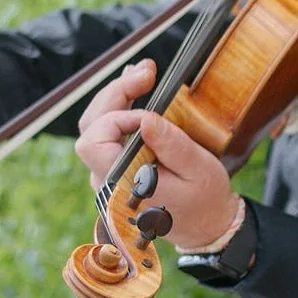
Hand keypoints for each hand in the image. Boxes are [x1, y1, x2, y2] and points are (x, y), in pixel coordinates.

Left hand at [75, 62, 242, 254]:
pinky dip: (121, 108)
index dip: (117, 117)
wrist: (206, 225)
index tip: (151, 113)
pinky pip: (108, 134)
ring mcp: (108, 175)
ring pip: (95, 126)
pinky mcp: (116, 168)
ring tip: (143, 75)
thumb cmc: (205, 199)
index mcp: (124, 186)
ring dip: (117, 97)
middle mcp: (107, 182)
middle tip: (148, 71)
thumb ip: (171, 146)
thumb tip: (145, 118)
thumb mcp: (199, 170)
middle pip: (90, 127)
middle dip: (116, 93)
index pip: (95, 141)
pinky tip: (138, 90)